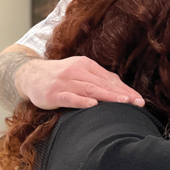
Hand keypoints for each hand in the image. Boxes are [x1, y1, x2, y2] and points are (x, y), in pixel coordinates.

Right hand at [15, 55, 144, 109]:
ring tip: (124, 102)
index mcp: (86, 65)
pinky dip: (81, 101)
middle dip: (122, 93)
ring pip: (90, 89)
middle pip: (103, 83)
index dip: (125, 89)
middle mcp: (76, 71)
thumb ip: (98, 79)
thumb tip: (122, 89)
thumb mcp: (80, 72)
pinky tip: (93, 104)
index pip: (110, 78)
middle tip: (137, 102)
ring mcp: (64, 82)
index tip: (139, 99)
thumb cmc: (61, 76)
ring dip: (108, 96)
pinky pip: (69, 97)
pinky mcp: (53, 93)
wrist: (30, 75)